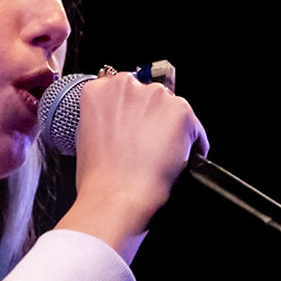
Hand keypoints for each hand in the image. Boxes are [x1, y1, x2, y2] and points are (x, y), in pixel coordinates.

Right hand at [54, 72, 206, 260]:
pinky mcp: (181, 110)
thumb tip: (118, 122)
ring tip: (162, 157)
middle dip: (151, 117)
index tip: (133, 127)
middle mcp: (126, 85)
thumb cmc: (98, 177)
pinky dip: (193, 145)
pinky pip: (195, 128)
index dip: (131, 112)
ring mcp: (155, 95)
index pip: (123, 90)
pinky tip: (179, 162)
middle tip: (148, 146)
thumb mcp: (85, 137)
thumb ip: (103, 118)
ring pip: (172, 110)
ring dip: (171, 129)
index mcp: (98, 90)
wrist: (117, 196)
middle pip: (149, 96)